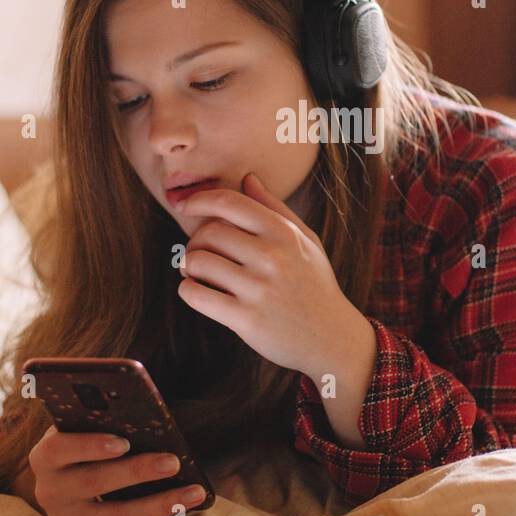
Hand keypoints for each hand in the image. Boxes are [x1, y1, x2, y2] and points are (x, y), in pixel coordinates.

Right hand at [27, 426, 205, 515]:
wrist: (73, 489)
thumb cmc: (90, 448)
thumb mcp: (86, 431)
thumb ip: (103, 421)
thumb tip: (144, 411)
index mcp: (46, 456)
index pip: (59, 448)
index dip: (89, 445)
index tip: (124, 442)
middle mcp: (50, 491)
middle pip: (93, 483)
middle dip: (136, 472)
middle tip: (172, 462)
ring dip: (157, 504)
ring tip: (192, 491)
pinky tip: (184, 511)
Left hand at [175, 172, 371, 378]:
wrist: (331, 336)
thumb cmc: (314, 284)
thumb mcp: (305, 241)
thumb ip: (275, 208)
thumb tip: (247, 178)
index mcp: (284, 233)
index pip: (229, 202)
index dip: (199, 199)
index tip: (185, 205)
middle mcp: (272, 257)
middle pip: (209, 232)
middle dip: (195, 241)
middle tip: (197, 252)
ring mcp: (259, 289)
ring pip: (198, 262)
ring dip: (188, 266)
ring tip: (195, 272)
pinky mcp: (247, 319)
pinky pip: (197, 295)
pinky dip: (188, 290)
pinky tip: (196, 290)